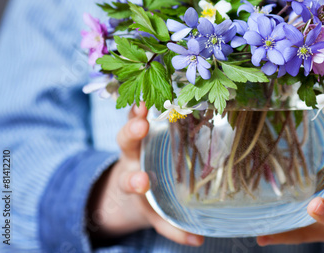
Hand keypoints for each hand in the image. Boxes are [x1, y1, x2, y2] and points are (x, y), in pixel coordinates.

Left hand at [87, 103, 203, 246]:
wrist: (130, 181)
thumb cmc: (148, 199)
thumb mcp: (156, 215)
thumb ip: (172, 227)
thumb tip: (198, 240)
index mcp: (132, 179)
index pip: (130, 180)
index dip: (135, 181)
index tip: (142, 182)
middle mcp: (131, 156)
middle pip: (125, 143)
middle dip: (132, 135)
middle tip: (140, 127)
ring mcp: (136, 139)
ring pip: (132, 119)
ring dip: (138, 109)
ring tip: (147, 97)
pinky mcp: (142, 124)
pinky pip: (140, 108)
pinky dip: (144, 99)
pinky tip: (155, 86)